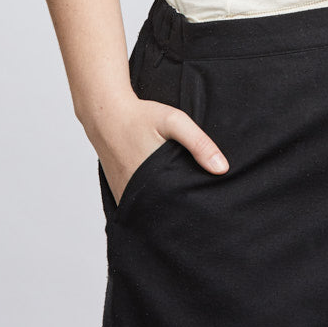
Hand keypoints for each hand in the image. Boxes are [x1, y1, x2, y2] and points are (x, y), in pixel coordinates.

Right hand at [93, 97, 229, 204]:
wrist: (105, 114)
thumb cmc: (140, 116)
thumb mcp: (175, 122)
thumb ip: (199, 144)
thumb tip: (222, 169)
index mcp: (152, 179)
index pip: (179, 206)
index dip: (194, 207)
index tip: (207, 206)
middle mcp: (135, 192)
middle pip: (165, 212)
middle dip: (181, 211)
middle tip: (198, 204)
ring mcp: (124, 195)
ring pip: (150, 210)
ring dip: (165, 208)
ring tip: (182, 201)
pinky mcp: (118, 192)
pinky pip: (138, 205)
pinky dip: (150, 202)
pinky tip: (162, 193)